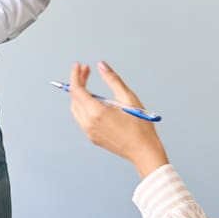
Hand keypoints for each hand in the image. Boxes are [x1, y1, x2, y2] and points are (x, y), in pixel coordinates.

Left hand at [68, 61, 168, 177]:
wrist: (144, 152)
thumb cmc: (140, 126)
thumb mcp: (128, 98)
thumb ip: (113, 80)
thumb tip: (101, 66)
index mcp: (96, 112)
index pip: (77, 90)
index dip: (76, 75)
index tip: (79, 65)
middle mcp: (88, 123)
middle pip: (74, 98)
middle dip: (78, 82)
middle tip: (86, 71)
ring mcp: (89, 131)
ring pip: (75, 109)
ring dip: (79, 95)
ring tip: (88, 84)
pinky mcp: (92, 137)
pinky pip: (81, 118)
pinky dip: (83, 106)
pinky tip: (93, 101)